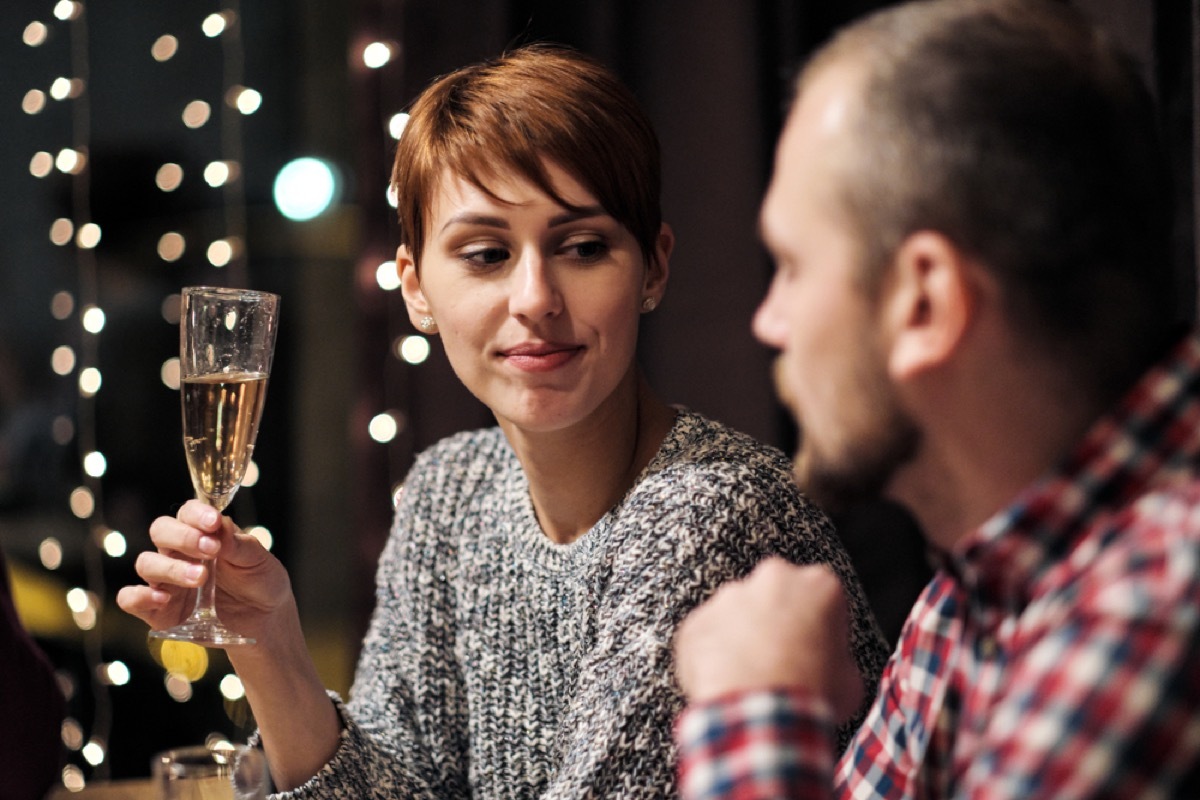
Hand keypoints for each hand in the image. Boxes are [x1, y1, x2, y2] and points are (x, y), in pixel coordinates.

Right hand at [116, 499, 293, 644]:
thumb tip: (220, 525)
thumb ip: (239, 544)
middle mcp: (178, 553)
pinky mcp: (158, 610)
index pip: (188, 513)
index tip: (213, 522)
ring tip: (200, 577)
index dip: (196, 515)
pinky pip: (130, 599)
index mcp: (203, 534)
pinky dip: (139, 596)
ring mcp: (166, 581)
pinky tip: (163, 599)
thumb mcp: (259, 561)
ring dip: (170, 568)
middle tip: (210, 549)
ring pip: (146, 563)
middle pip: (161, 531)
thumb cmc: (260, 582)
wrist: (263, 621)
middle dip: (182, 537)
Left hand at [673, 557, 864, 723]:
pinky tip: (726, 683)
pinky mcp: (696, 621)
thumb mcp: (851, 679)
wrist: (764, 717)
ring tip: (752, 676)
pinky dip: (712, 656)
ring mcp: (728, 598)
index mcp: (819, 584)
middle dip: (776, 619)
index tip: (818, 647)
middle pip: (775, 595)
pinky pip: (706, 636)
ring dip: (742, 636)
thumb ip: (837, 658)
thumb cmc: (812, 695)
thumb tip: (830, 666)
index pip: (821, 596)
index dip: (820, 625)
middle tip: (781, 658)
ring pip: (736, 613)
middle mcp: (771, 579)